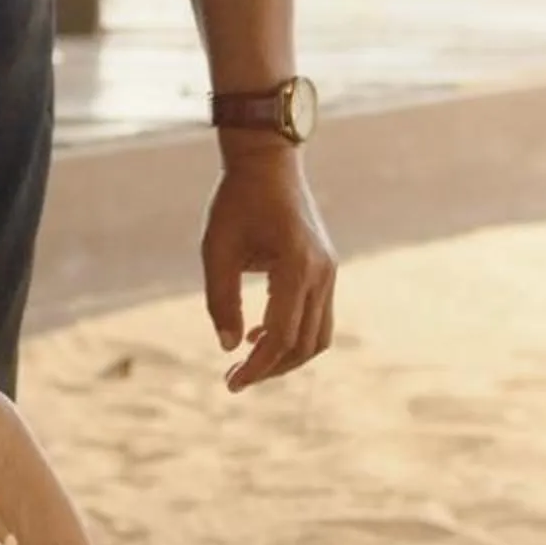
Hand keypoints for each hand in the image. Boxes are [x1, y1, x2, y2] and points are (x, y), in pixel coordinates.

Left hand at [201, 146, 335, 390]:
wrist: (267, 161)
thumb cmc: (236, 200)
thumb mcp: (216, 249)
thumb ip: (220, 300)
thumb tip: (228, 346)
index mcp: (297, 267)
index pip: (281, 336)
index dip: (257, 367)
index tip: (230, 383)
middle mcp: (322, 273)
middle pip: (305, 344)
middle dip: (271, 368)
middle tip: (233, 378)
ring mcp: (329, 271)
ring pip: (319, 336)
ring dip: (286, 356)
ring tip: (247, 360)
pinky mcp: (325, 269)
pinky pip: (318, 316)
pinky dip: (294, 333)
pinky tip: (260, 334)